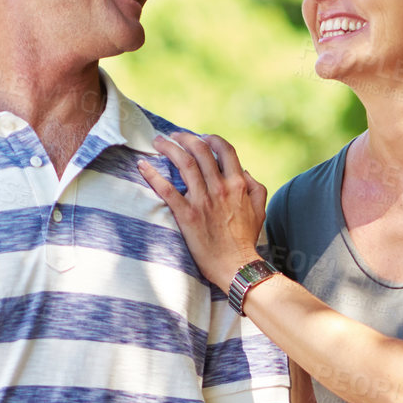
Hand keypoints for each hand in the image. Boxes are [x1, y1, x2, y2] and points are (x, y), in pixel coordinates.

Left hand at [137, 132, 267, 290]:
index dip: (211, 139)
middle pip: (201, 150)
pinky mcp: (187, 215)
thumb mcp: (260, 211)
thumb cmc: (246, 241)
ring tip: (158, 142)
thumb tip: (245, 172)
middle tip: (173, 136)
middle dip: (185, 138)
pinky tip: (142, 166)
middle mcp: (220, 188)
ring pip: (184, 163)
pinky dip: (153, 175)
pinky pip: (167, 190)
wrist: (236, 266)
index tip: (201, 138)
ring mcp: (203, 201)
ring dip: (169, 148)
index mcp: (237, 184)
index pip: (225, 149)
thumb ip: (255, 188)